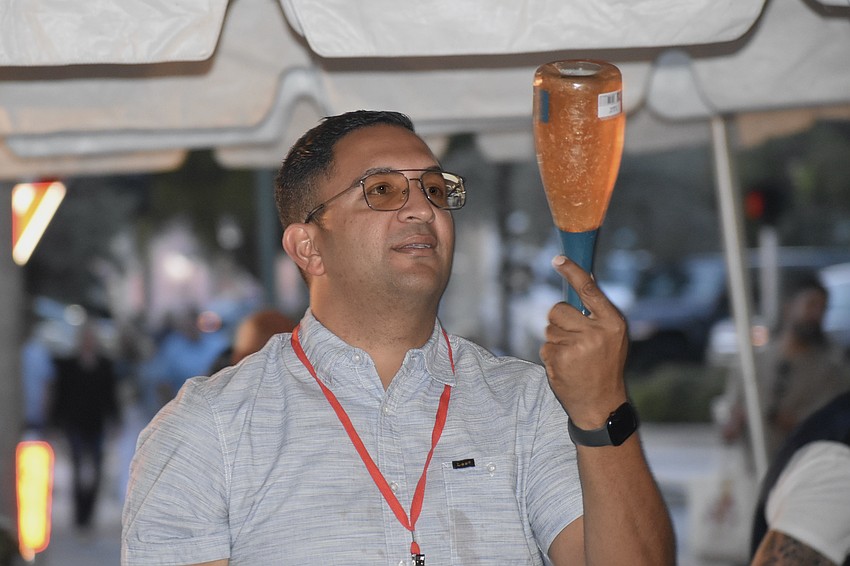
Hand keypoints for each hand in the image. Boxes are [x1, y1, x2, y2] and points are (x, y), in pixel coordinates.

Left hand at [539, 256, 628, 428]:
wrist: (602, 404)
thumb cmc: (606, 366)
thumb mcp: (613, 336)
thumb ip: (599, 311)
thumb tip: (586, 277)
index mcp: (612, 322)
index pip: (588, 289)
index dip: (572, 271)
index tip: (558, 259)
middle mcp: (596, 332)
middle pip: (558, 309)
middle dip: (559, 321)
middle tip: (573, 339)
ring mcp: (577, 346)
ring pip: (549, 328)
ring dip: (556, 340)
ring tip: (573, 357)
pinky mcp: (560, 359)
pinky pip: (545, 346)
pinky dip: (552, 356)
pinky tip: (566, 367)